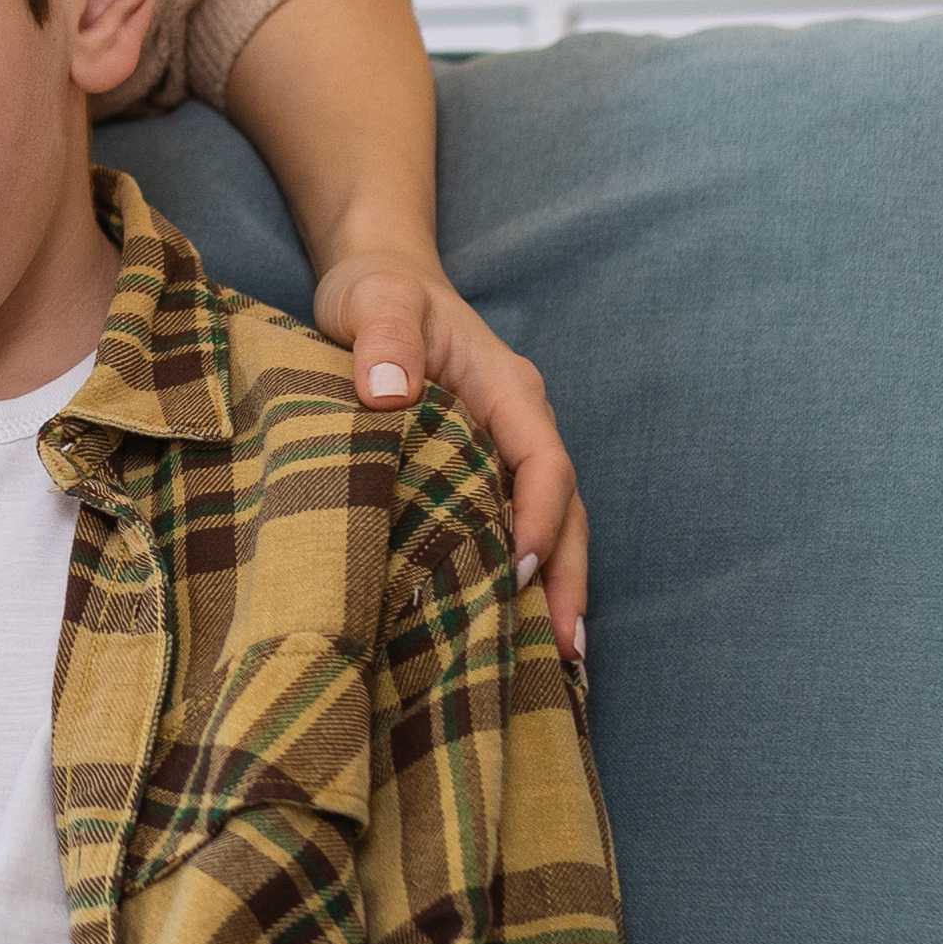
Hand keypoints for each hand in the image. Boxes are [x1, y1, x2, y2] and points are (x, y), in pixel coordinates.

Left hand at [315, 245, 588, 667]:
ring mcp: (503, 453)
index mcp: (508, 389)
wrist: (376, 282)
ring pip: (547, 527)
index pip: (543, 460)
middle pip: (565, 509)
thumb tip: (390, 394)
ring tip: (557, 661)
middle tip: (568, 650)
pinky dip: (517, 576)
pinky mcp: (477, 474)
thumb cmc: (375, 291)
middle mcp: (518, 426)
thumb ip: (383, 338)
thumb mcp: (372, 300)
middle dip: (570, 576)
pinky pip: (508, 527)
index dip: (541, 515)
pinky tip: (507, 628)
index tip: (521, 566)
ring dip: (554, 588)